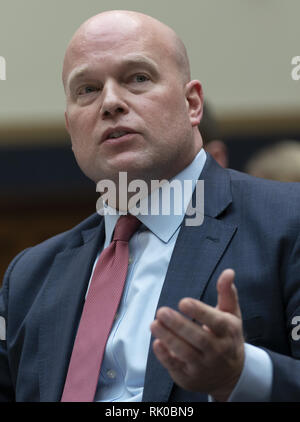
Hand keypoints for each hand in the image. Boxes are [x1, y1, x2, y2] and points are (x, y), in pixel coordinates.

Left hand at [150, 269, 244, 400]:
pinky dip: (166, 357)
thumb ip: (227, 293)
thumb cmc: (227, 337)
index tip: (183, 302)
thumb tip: (228, 271)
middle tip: (161, 311)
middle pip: (198, 339)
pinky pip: (176, 367)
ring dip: (168, 338)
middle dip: (179, 325)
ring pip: (185, 353)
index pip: (216, 322)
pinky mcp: (190, 377)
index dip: (200, 312)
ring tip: (154, 324)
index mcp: (228, 332)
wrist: (232, 375)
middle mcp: (217, 350)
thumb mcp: (231, 315)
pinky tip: (157, 343)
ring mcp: (204, 366)